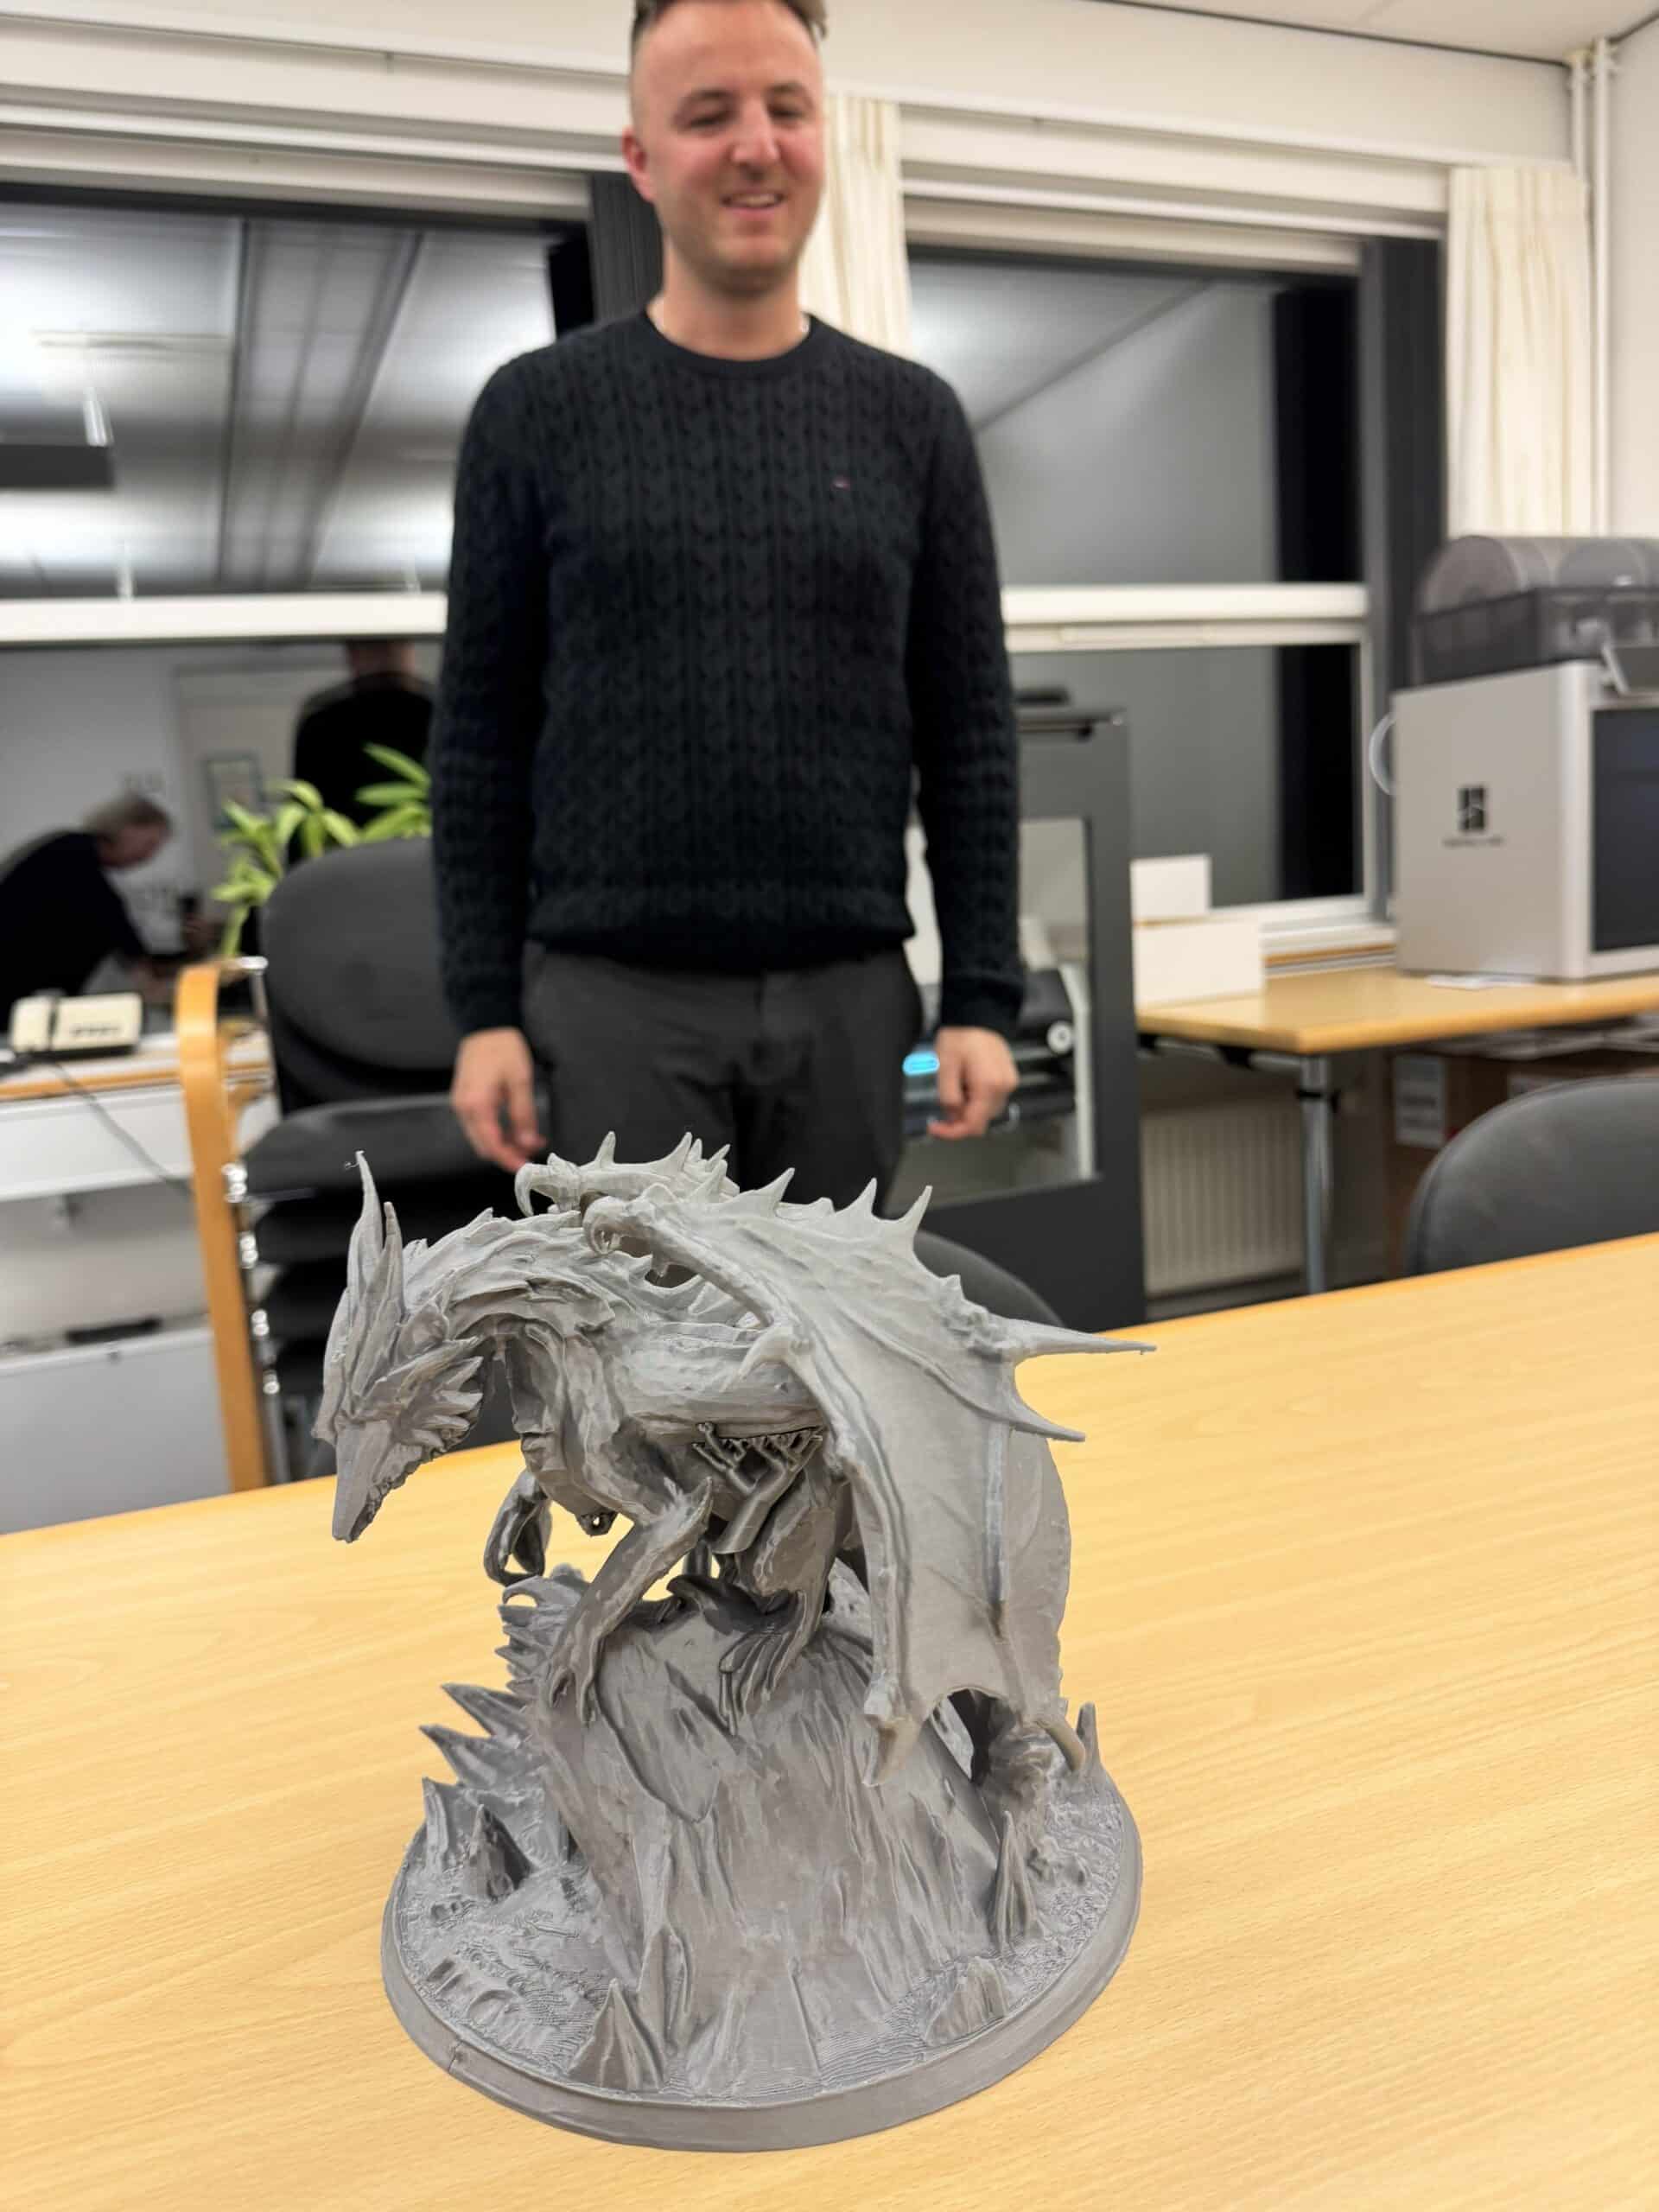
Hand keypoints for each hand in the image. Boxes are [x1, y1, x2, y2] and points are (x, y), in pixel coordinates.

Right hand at [451, 1027, 544, 1172]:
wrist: (486, 1026)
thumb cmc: (503, 1048)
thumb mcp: (520, 1081)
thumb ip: (523, 1115)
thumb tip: (528, 1143)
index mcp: (476, 1105)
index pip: (492, 1145)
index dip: (509, 1160)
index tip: (526, 1168)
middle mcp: (463, 1109)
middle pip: (483, 1146)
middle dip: (507, 1154)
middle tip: (532, 1154)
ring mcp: (461, 1105)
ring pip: (481, 1138)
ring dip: (503, 1144)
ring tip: (528, 1140)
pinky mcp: (464, 1100)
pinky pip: (478, 1126)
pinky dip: (496, 1132)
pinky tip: (514, 1129)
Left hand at [929, 1026, 1017, 1141]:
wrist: (979, 1013)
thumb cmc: (960, 1036)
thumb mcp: (945, 1066)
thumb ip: (948, 1096)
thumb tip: (952, 1117)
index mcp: (989, 1087)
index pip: (973, 1125)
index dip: (952, 1132)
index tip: (934, 1127)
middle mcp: (1004, 1089)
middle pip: (981, 1121)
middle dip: (959, 1118)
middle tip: (943, 1101)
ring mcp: (1009, 1084)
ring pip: (986, 1112)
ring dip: (968, 1109)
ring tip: (956, 1086)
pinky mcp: (1008, 1079)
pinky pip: (992, 1100)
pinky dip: (977, 1100)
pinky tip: (967, 1083)